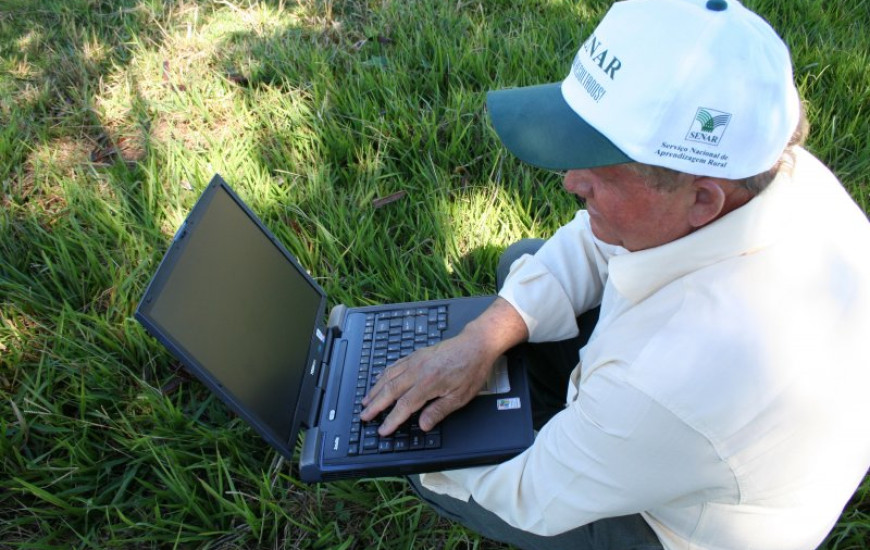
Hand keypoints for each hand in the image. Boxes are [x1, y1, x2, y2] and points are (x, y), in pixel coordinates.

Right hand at [360, 297, 527, 435]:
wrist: (476, 344)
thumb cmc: (471, 369)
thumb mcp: (461, 396)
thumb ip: (439, 411)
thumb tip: (423, 425)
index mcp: (428, 383)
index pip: (404, 406)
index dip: (391, 420)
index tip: (383, 429)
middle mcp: (418, 371)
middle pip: (390, 390)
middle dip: (375, 405)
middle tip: (364, 416)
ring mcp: (416, 361)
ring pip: (389, 377)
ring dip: (375, 390)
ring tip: (366, 401)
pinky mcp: (417, 355)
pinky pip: (395, 365)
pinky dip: (384, 374)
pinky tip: (379, 379)